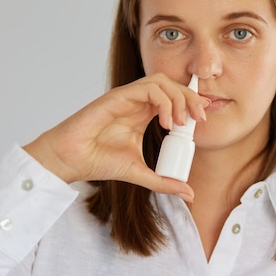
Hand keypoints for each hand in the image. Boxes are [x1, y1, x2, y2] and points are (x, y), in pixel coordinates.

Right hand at [22, 73, 206, 200]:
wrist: (72, 161)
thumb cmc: (98, 161)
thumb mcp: (140, 173)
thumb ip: (164, 181)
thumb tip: (189, 194)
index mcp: (144, 114)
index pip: (174, 99)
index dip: (192, 104)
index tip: (203, 119)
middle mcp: (137, 102)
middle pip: (172, 86)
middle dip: (190, 98)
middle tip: (200, 119)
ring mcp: (128, 97)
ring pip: (161, 82)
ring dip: (177, 99)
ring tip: (180, 124)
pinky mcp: (118, 96)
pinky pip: (147, 87)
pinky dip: (163, 101)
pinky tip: (166, 122)